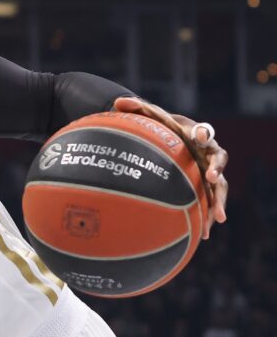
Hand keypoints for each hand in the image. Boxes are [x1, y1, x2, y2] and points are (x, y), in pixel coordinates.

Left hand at [112, 97, 228, 237]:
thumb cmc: (163, 126)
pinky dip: (207, 215)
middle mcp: (208, 152)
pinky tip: (204, 234)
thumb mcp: (150, 116)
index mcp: (197, 133)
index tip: (199, 137)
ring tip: (218, 218)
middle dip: (217, 169)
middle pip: (219, 160)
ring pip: (220, 186)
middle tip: (212, 178)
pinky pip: (210, 201)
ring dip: (219, 200)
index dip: (203, 133)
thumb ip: (135, 108)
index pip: (204, 131)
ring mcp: (209, 170)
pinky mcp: (206, 186)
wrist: (174, 137)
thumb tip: (116, 101)